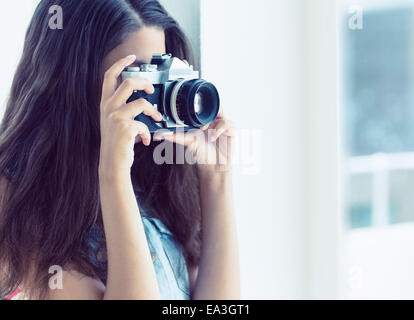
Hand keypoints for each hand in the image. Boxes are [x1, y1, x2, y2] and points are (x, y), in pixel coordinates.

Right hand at [99, 55, 162, 176]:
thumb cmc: (117, 143)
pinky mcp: (125, 128)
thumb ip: (123, 108)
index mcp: (105, 103)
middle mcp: (108, 108)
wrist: (112, 163)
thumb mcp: (114, 121)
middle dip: (144, 82)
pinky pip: (145, 124)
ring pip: (141, 103)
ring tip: (158, 119)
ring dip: (153, 111)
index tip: (131, 56)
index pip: (109, 76)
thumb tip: (143, 100)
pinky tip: (147, 140)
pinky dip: (149, 133)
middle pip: (128, 83)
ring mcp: (116, 117)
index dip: (120, 63)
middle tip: (152, 90)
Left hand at [154, 111, 235, 175]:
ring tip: (205, 129)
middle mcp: (214, 120)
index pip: (202, 106)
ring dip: (211, 119)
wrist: (215, 167)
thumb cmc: (202, 154)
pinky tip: (213, 137)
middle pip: (212, 104)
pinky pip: (226, 123)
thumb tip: (159, 135)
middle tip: (198, 119)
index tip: (190, 107)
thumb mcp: (187, 142)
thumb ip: (174, 136)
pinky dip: (219, 129)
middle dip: (206, 109)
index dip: (197, 104)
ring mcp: (223, 124)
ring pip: (219, 111)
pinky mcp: (231, 130)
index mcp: (203, 120)